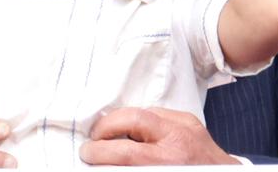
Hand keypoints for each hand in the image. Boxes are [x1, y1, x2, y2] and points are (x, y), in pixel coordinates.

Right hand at [79, 107, 240, 164]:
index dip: (99, 152)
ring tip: (109, 135)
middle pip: (130, 119)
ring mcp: (186, 126)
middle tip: (94, 140)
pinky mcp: (190, 120)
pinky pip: (157, 113)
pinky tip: (133, 132)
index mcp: (169, 161)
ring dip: (122, 121)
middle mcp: (178, 139)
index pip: (124, 152)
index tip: (87, 154)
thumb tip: (105, 163)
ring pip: (142, 111)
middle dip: (105, 128)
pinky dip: (141, 120)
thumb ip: (132, 168)